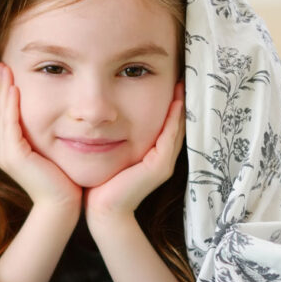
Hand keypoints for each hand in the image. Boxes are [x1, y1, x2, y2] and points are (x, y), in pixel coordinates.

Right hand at [0, 63, 81, 212]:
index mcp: (11, 149)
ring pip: (3, 115)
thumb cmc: (65, 181)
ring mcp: (6, 154)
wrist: (63, 205)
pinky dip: (12, 106)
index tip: (10, 70)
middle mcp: (3, 151)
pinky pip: (11, 125)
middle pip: (0, 111)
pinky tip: (15, 89)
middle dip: (1, 86)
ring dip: (4, 91)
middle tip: (2, 63)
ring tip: (6, 70)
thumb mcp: (54, 151)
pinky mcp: (13, 156)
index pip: (7, 114)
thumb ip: (50, 135)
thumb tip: (61, 116)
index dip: (6, 92)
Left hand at [85, 83, 184, 223]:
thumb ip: (109, 135)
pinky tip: (176, 101)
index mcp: (151, 152)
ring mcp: (163, 162)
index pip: (164, 121)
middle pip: (175, 121)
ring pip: (177, 126)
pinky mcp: (159, 167)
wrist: (101, 210)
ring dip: (180, 104)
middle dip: (178, 97)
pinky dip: (174, 119)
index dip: (168, 100)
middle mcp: (161, 156)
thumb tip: (97, 113)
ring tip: (183, 80)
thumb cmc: (99, 182)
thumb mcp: (107, 151)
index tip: (166, 76)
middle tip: (182, 72)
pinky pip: (170, 137)